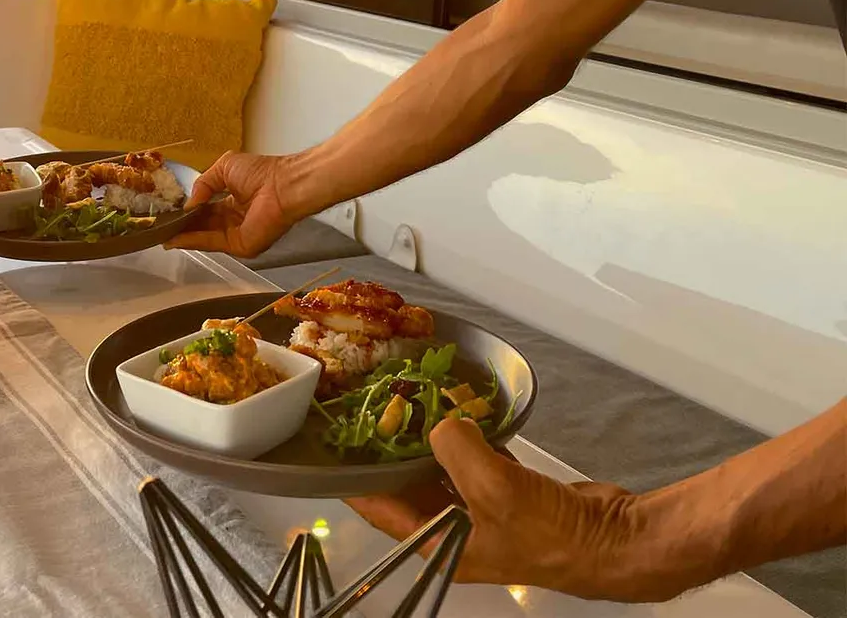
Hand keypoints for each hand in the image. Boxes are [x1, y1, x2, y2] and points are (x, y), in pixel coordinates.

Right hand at [164, 152, 301, 257]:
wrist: (282, 184)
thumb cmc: (261, 172)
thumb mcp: (224, 168)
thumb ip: (203, 184)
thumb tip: (189, 203)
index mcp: (235, 201)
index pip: (207, 211)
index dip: (189, 212)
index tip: (170, 213)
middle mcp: (235, 220)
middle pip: (203, 227)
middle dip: (182, 226)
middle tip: (160, 226)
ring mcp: (238, 235)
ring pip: (204, 237)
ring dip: (183, 235)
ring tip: (162, 232)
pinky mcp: (240, 246)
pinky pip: (212, 243)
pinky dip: (193, 240)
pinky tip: (175, 237)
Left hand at [347, 419, 653, 601]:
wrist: (615, 542)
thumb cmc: (549, 530)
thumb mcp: (491, 485)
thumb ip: (454, 447)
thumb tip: (442, 421)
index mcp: (441, 544)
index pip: (381, 512)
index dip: (357, 480)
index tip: (336, 447)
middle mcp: (456, 533)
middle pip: (408, 490)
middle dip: (392, 455)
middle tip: (376, 413)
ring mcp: (484, 516)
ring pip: (443, 475)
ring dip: (431, 445)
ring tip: (414, 406)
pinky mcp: (512, 497)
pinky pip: (477, 465)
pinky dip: (469, 443)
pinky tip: (464, 415)